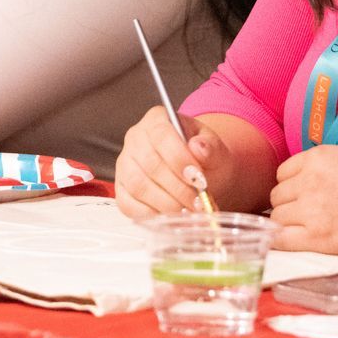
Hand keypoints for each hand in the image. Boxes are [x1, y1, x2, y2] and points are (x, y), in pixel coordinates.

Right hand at [115, 106, 239, 220]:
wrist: (197, 174)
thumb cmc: (204, 158)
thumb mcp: (215, 148)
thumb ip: (211, 147)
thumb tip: (199, 148)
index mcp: (157, 120)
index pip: (162, 135)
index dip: (179, 159)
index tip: (199, 179)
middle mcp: (135, 139)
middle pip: (150, 164)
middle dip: (178, 188)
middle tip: (199, 203)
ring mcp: (125, 164)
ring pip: (138, 186)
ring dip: (167, 204)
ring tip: (189, 211)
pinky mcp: (122, 189)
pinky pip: (129, 205)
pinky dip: (152, 215)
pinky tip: (172, 217)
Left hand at [268, 145, 337, 257]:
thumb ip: (324, 169)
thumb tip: (306, 184)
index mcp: (318, 157)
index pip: (283, 173)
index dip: (292, 187)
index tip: (303, 197)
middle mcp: (309, 180)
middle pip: (278, 197)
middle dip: (289, 206)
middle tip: (309, 217)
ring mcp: (311, 209)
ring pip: (277, 218)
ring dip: (288, 225)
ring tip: (310, 231)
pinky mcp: (318, 237)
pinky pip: (280, 240)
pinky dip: (283, 243)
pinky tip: (298, 244)